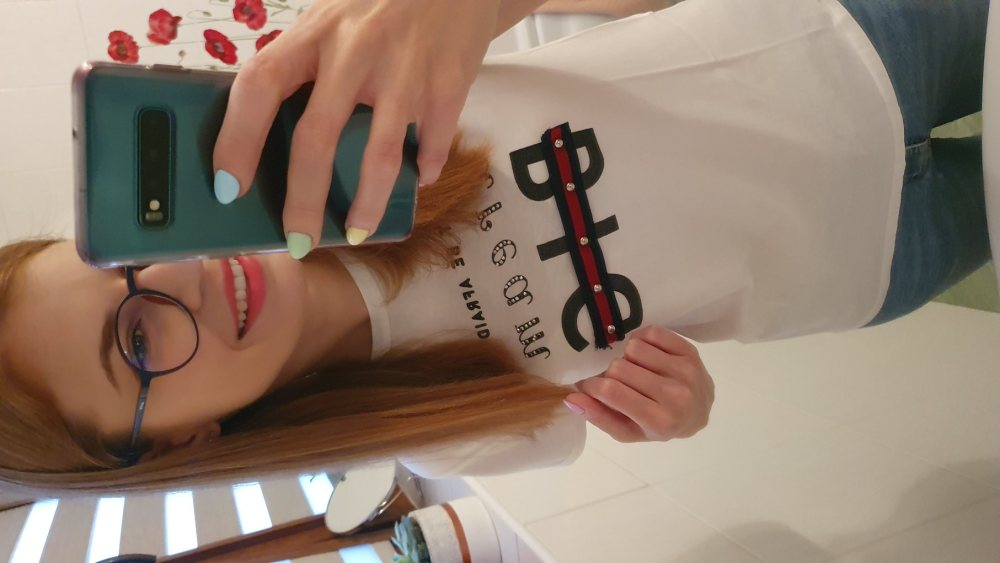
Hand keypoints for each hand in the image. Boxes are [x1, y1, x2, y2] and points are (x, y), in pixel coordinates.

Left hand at [212, 0, 507, 256]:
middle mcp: (355, 51)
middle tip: (298, 239)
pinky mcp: (448, 85)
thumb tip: (269, 141)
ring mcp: (404, 71)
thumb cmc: (380, 6)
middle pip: (317, 137)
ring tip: (358, 232)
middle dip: (303, 201)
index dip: (237, 140)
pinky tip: (417, 181)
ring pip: (381, 156)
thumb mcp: (330, 21)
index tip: (228, 187)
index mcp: (314, 33)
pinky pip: (432, 145)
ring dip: (367, 205)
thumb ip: (304, 68)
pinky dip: (423, 171)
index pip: (260, 86)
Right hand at [564, 325, 714, 442]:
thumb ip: (598, 417)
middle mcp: (676, 396)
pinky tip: (646, 356)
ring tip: (635, 369)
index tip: (590, 386)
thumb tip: (571, 398)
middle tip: (618, 382)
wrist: (698, 413)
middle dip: (611, 373)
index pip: (612, 392)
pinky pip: (652, 333)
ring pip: (634, 348)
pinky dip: (642, 340)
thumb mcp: (627, 432)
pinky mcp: (690, 351)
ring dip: (628, 358)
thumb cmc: (656, 425)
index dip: (593, 385)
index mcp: (659, 422)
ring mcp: (685, 371)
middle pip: (620, 368)